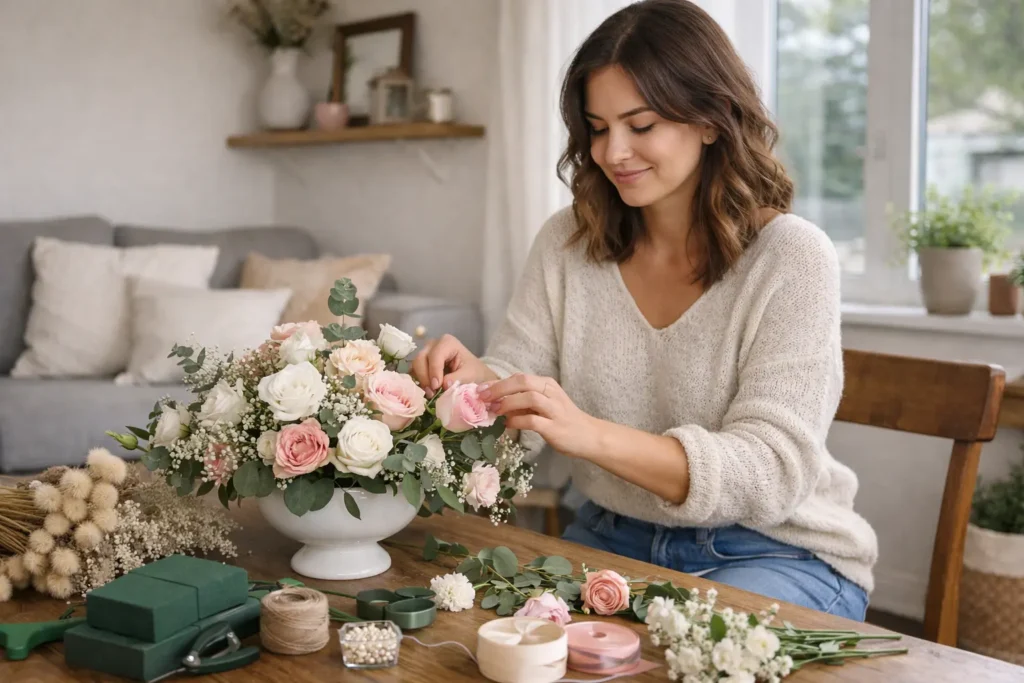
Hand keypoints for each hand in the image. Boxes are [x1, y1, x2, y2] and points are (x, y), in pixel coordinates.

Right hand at [410, 334, 497, 397]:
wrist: (475, 376)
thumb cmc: (474, 372)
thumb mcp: (469, 375)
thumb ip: (456, 379)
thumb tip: (443, 385)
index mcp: (447, 342)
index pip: (435, 355)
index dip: (434, 371)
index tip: (437, 387)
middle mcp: (434, 344)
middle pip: (421, 358)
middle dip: (425, 377)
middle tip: (432, 392)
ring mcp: (426, 353)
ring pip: (415, 365)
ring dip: (421, 380)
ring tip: (431, 393)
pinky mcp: (423, 363)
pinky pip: (414, 371)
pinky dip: (419, 381)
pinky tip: (428, 390)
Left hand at [479, 373, 601, 458]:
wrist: (588, 435)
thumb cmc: (561, 420)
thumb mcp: (542, 406)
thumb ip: (521, 402)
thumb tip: (494, 403)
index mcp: (547, 384)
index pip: (519, 377)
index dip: (498, 382)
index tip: (480, 390)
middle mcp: (551, 393)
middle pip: (523, 382)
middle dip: (500, 388)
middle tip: (482, 397)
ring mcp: (555, 409)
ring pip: (529, 397)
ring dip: (508, 403)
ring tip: (494, 411)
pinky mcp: (555, 427)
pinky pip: (533, 420)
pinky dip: (517, 421)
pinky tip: (508, 424)